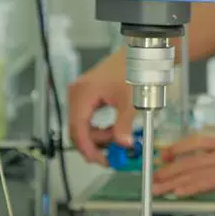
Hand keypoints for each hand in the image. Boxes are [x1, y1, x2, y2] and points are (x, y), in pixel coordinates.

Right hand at [68, 49, 134, 163]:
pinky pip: (85, 117)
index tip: (101, 160)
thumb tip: (123, 143)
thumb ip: (125, 125)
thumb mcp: (131, 101)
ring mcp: (80, 93)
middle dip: (93, 144)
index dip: (88, 149)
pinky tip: (112, 129)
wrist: (138, 54)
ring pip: (80, 125)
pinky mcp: (86, 94)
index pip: (78, 130)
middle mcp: (77, 92)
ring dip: (97, 136)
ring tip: (116, 137)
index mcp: (83, 93)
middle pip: (76, 129)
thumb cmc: (134, 70)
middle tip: (110, 154)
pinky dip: (97, 127)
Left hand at [153, 129, 214, 197]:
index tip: (167, 153)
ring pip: (193, 168)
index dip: (179, 147)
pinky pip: (205, 181)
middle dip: (169, 165)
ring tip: (157, 187)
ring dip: (172, 179)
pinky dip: (189, 187)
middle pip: (190, 154)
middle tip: (155, 173)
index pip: (199, 140)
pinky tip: (178, 192)